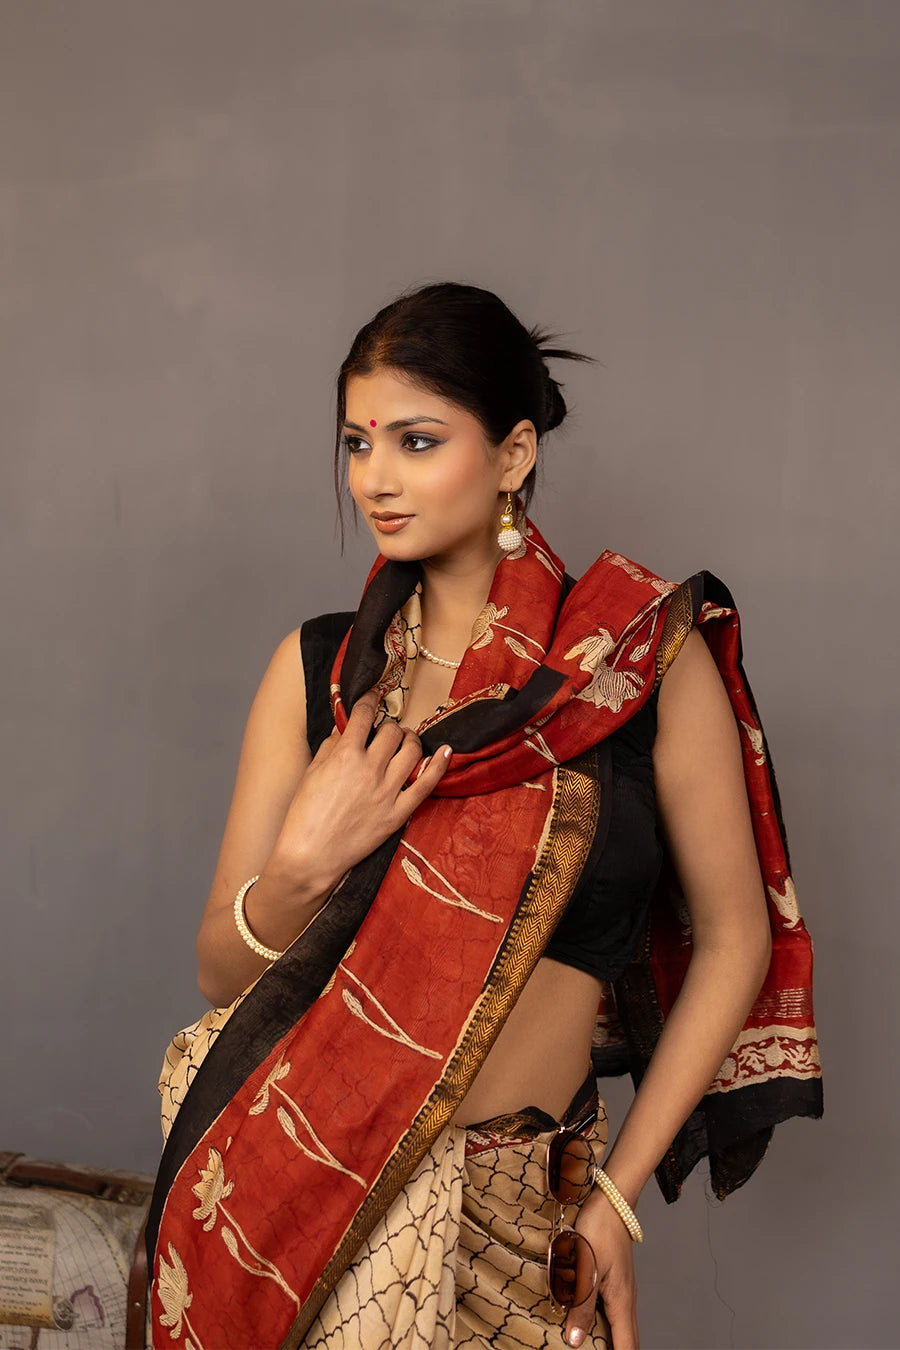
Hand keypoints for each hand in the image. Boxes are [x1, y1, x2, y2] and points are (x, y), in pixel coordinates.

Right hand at [266, 690, 450, 899]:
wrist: (311, 856)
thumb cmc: (305, 815)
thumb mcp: (312, 772)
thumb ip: (331, 746)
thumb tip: (345, 728)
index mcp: (345, 755)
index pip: (364, 714)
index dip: (369, 700)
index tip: (372, 697)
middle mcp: (370, 769)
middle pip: (392, 731)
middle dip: (388, 726)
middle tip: (385, 732)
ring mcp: (387, 791)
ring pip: (412, 750)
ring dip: (410, 740)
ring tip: (405, 742)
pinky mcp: (399, 812)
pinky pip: (427, 784)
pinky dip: (439, 765)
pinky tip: (446, 751)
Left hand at [563, 1192, 638, 1349]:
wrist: (611, 1201)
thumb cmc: (599, 1230)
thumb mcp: (586, 1268)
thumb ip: (581, 1305)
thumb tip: (576, 1342)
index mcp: (621, 1303)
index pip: (627, 1348)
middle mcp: (626, 1301)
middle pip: (629, 1342)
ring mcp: (622, 1291)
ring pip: (622, 1328)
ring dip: (612, 1343)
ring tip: (592, 1347)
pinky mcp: (615, 1282)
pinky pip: (615, 1314)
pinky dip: (608, 1328)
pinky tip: (592, 1326)